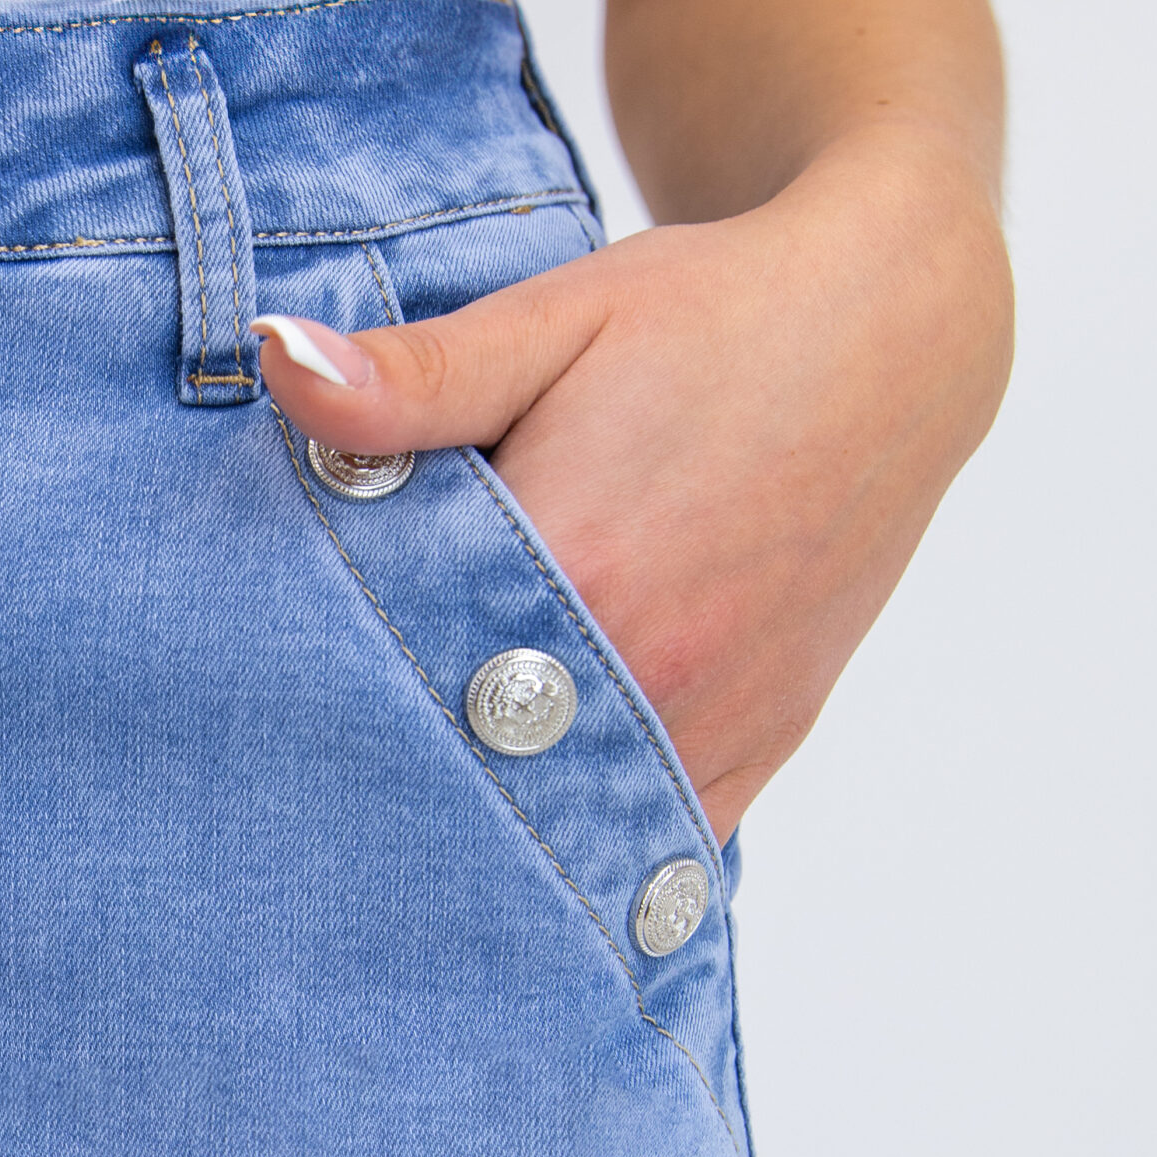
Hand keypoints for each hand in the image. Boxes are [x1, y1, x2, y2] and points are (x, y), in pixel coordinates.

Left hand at [255, 127, 1012, 843]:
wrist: (895, 329)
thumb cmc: (713, 315)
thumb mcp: (554, 319)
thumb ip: (411, 373)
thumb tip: (274, 360)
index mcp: (575, 569)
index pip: (386, 665)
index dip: (311, 669)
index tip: (260, 673)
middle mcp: (650, 676)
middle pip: (462, 764)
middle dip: (382, 752)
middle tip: (299, 738)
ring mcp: (713, 725)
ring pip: (557, 825)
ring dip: (481, 801)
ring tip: (396, 769)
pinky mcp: (761, 747)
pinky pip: (651, 841)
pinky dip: (582, 832)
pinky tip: (515, 793)